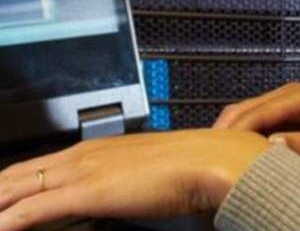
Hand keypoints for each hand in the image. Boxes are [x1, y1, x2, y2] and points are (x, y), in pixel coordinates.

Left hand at [0, 129, 268, 230]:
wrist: (206, 159)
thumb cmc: (188, 164)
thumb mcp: (146, 169)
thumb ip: (124, 177)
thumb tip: (120, 189)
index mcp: (96, 149)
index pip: (36, 166)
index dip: (9, 181)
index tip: (0, 191)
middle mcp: (82, 156)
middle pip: (17, 174)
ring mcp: (82, 171)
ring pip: (15, 187)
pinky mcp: (86, 192)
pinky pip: (32, 209)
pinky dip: (10, 218)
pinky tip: (0, 226)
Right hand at [213, 83, 299, 171]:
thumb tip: (272, 146)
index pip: (258, 112)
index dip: (235, 129)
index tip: (215, 147)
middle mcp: (294, 93)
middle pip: (248, 108)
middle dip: (227, 128)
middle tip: (204, 152)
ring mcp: (292, 100)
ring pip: (252, 112)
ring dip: (235, 130)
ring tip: (215, 153)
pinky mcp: (293, 112)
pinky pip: (262, 118)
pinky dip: (247, 131)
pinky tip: (238, 149)